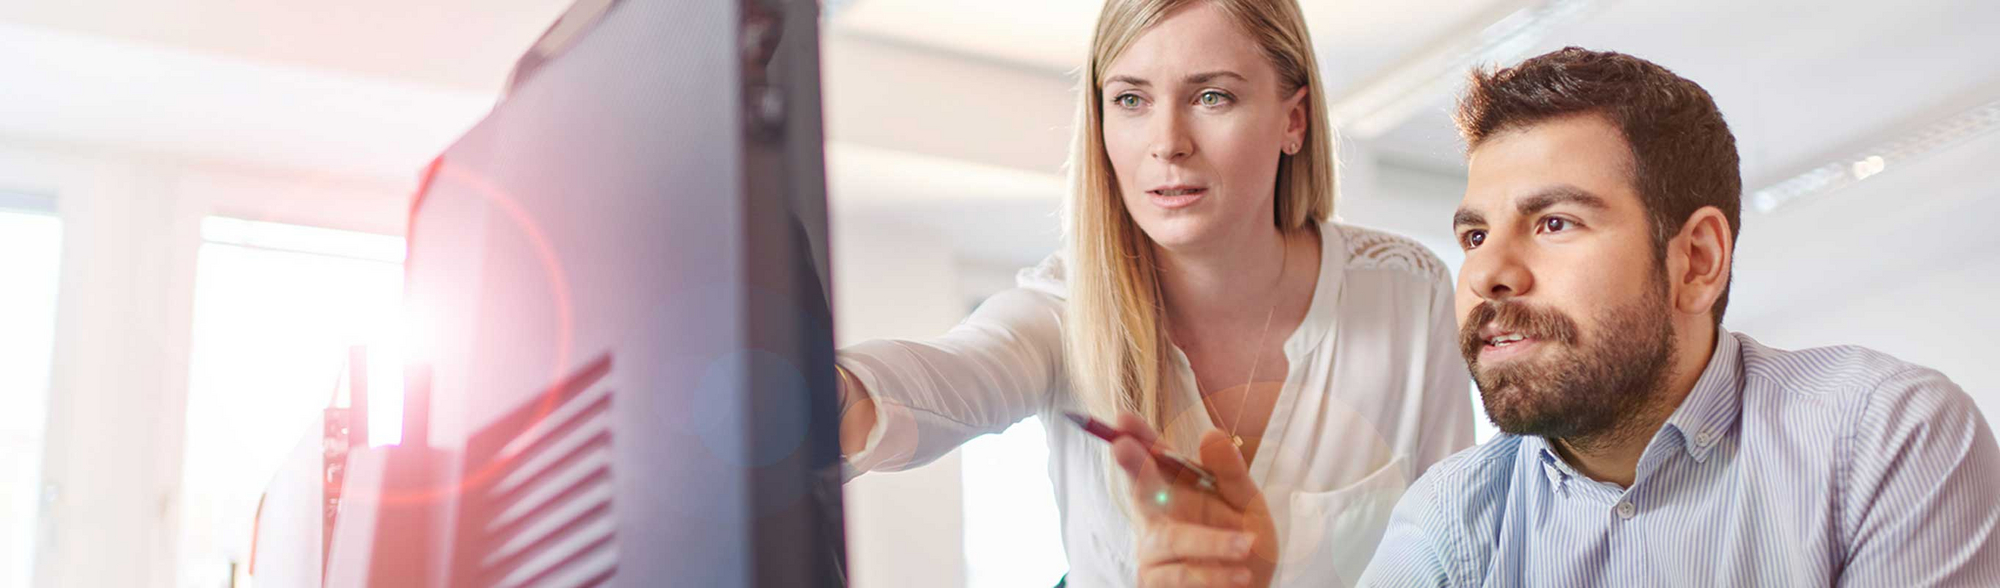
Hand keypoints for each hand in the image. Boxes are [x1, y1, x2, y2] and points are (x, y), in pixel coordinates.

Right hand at [1112, 413, 1277, 587]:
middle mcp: (1158, 517)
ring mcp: (1154, 552)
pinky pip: (1178, 576)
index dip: (1137, 438)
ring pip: (1171, 540)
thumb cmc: (1244, 545)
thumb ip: (1230, 473)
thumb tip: (1211, 433)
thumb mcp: (1247, 504)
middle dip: (1132, 468)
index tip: (1124, 419)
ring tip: (1247, 545)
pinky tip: (1241, 575)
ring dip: (1211, 541)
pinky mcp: (1157, 582)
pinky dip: (1212, 574)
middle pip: (1139, 490)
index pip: (1153, 458)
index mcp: (1176, 489)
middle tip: (1123, 446)